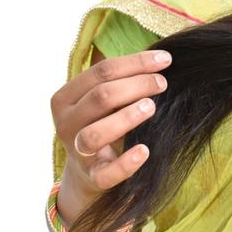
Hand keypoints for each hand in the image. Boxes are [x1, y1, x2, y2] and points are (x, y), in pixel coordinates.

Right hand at [50, 48, 170, 194]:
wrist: (88, 173)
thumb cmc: (101, 123)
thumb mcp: (101, 99)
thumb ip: (117, 77)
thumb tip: (156, 54)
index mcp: (65, 98)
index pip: (101, 71)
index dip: (135, 62)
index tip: (165, 59)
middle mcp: (66, 124)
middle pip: (100, 97)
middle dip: (136, 85)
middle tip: (162, 83)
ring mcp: (77, 152)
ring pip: (95, 133)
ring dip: (126, 117)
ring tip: (151, 107)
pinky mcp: (92, 178)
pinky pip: (106, 173)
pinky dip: (125, 163)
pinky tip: (144, 150)